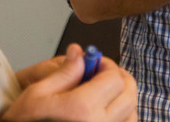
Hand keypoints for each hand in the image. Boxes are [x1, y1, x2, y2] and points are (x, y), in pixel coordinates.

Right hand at [2, 45, 136, 121]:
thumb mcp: (37, 93)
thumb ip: (64, 72)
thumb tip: (80, 53)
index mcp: (82, 108)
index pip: (113, 78)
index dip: (106, 65)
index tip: (96, 62)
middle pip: (129, 95)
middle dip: (120, 79)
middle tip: (105, 73)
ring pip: (132, 115)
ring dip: (124, 100)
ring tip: (107, 93)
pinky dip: (123, 118)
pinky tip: (108, 113)